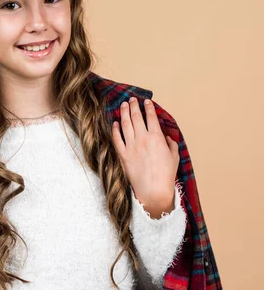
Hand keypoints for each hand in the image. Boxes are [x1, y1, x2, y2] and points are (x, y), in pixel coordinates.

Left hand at [111, 97, 179, 217]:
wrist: (153, 190)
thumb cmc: (166, 175)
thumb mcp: (174, 157)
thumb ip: (171, 144)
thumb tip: (166, 137)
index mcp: (156, 138)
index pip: (151, 117)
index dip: (149, 107)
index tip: (146, 101)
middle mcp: (143, 139)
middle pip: (136, 117)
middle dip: (134, 106)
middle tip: (132, 100)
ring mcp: (131, 146)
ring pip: (125, 125)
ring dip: (124, 113)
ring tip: (123, 106)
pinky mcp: (123, 155)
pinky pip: (117, 139)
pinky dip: (115, 129)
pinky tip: (115, 123)